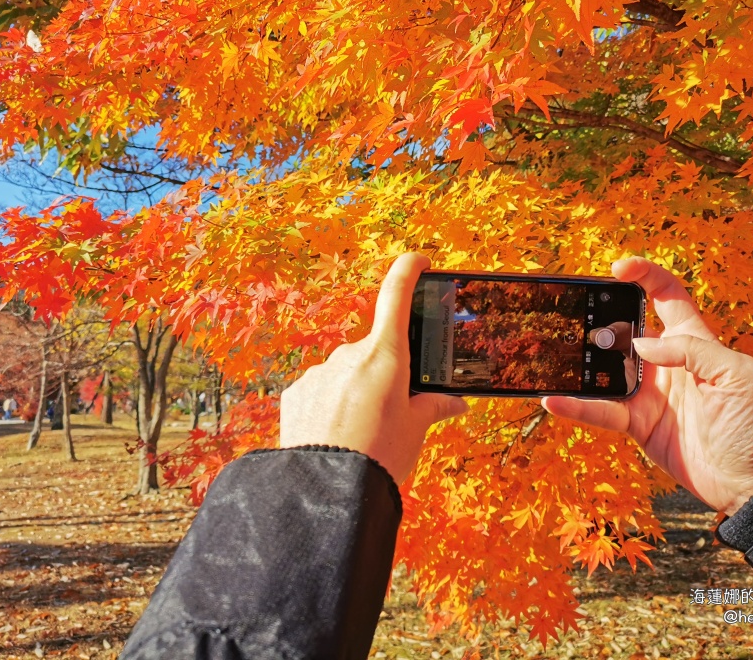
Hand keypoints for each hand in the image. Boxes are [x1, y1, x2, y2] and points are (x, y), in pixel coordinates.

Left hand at [279, 253, 467, 483]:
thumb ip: (434, 407)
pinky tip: (335, 436)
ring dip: (355, 393)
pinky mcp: (296, 393)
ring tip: (362, 434)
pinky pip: (319, 391)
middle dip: (384, 374)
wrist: (329, 491)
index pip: (396, 295)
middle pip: (374, 351)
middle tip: (392, 412)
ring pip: (345, 373)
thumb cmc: (380, 457)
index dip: (409, 270)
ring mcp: (319, 372)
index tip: (419, 261)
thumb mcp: (415, 429)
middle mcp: (349, 355)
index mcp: (385, 355)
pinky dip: (330, 407)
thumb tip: (456, 403)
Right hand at [542, 257, 752, 515]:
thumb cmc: (751, 425)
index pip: (667, 296)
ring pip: (605, 368)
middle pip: (625, 328)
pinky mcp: (636, 422)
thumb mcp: (737, 377)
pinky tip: (552, 400)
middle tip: (579, 316)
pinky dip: (576, 406)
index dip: (644, 276)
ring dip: (581, 361)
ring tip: (555, 354)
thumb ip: (694, 351)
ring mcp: (647, 392)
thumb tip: (643, 345)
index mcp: (693, 341)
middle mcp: (665, 361)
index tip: (618, 269)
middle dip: (601, 317)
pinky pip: (600, 410)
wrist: (748, 482)